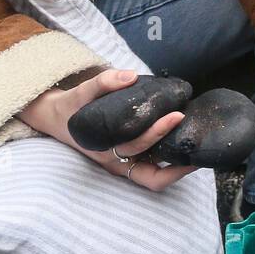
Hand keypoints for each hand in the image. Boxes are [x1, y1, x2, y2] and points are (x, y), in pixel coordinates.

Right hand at [19, 69, 195, 190]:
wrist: (56, 118)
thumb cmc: (70, 107)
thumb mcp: (81, 92)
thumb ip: (103, 82)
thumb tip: (131, 75)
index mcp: (105, 151)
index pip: (137, 148)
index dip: (158, 133)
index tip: (176, 115)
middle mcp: (117, 163)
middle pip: (152, 178)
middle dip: (178, 167)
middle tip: (198, 145)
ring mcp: (124, 164)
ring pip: (155, 176)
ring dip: (177, 167)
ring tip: (198, 148)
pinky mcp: (129, 159)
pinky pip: (152, 166)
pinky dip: (169, 160)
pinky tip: (184, 140)